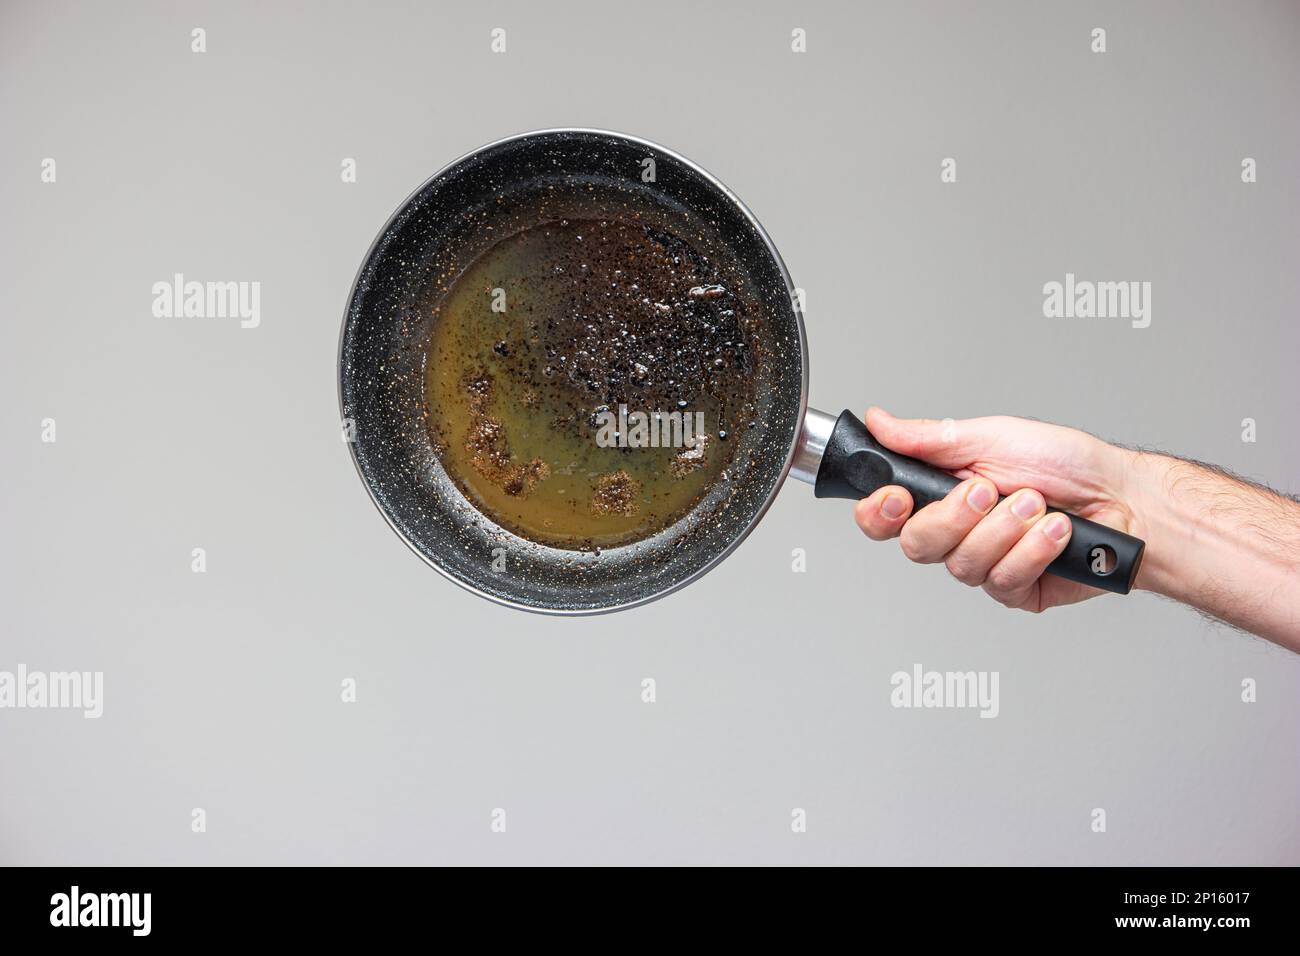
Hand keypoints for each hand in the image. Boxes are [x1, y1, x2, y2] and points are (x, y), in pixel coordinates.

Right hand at [853, 407, 1140, 612]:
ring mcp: (985, 564)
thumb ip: (928, 438)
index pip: (884, 517)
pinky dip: (1032, 550)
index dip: (880, 514)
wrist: (1124, 497)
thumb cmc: (1065, 464)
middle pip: (917, 546)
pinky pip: (1002, 581)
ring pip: (962, 564)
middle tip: (988, 490)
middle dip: (955, 517)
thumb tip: (880, 421)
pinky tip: (1054, 532)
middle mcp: (957, 533)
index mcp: (942, 494)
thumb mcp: (990, 437)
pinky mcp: (1016, 591)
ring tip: (1037, 504)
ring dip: (1005, 529)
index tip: (898, 497)